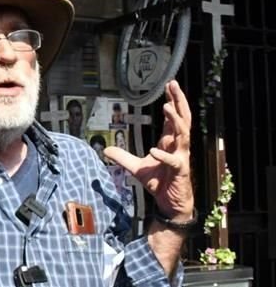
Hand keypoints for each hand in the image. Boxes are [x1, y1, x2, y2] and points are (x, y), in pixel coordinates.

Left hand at [104, 81, 194, 220]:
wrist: (169, 202)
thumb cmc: (158, 182)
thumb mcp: (136, 167)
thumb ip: (122, 157)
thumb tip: (105, 149)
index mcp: (169, 142)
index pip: (173, 117)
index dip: (172, 101)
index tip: (168, 86)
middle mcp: (177, 146)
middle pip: (182, 118)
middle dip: (179, 101)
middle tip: (173, 84)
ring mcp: (181, 157)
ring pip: (182, 134)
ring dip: (175, 121)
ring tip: (166, 107)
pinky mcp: (180, 171)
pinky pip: (173, 161)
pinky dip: (164, 156)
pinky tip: (154, 150)